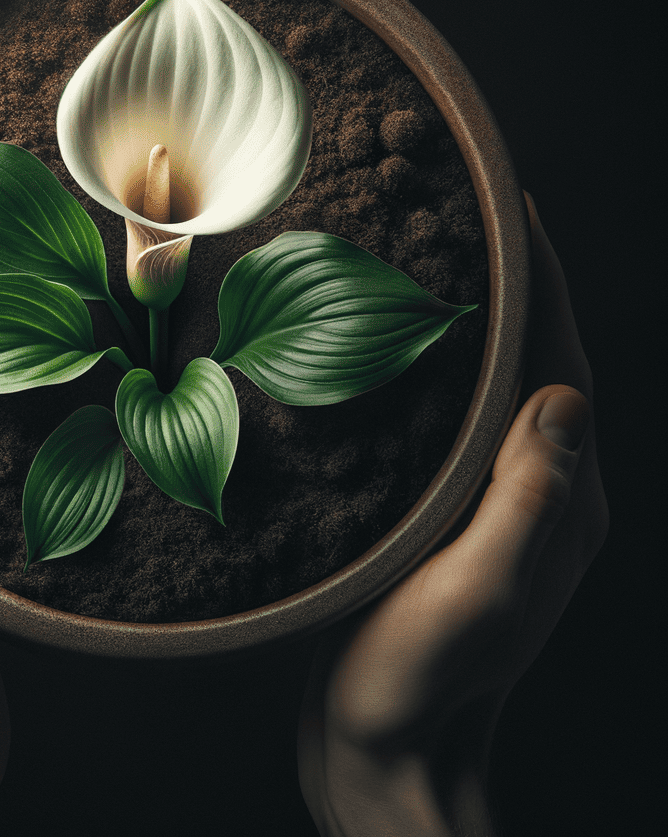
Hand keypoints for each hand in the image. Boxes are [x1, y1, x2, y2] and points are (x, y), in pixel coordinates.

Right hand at [297, 195, 607, 835]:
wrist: (384, 749)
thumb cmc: (424, 683)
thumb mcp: (481, 598)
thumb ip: (529, 504)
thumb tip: (564, 398)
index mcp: (558, 499)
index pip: (559, 362)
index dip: (539, 278)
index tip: (508, 200)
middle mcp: (536, 488)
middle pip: (533, 356)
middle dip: (506, 275)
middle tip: (453, 205)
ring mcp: (488, 499)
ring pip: (488, 381)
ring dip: (467, 311)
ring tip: (420, 251)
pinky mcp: (443, 510)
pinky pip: (448, 414)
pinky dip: (428, 361)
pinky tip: (384, 341)